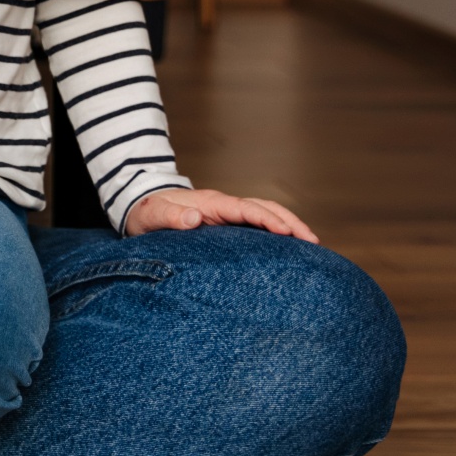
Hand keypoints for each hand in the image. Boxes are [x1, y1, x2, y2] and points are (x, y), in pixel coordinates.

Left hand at [123, 188, 318, 243]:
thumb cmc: (146, 212)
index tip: (288, 234)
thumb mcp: (151, 215)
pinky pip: (257, 226)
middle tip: (314, 243)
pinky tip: (289, 252)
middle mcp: (224, 206)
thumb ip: (169, 216)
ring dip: (289, 226)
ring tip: (312, 247)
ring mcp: (227, 214)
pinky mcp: (227, 224)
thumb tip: (193, 218)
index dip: (268, 220)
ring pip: (266, 214)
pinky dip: (277, 232)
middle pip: (265, 208)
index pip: (246, 209)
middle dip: (291, 222)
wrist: (141, 206)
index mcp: (210, 203)